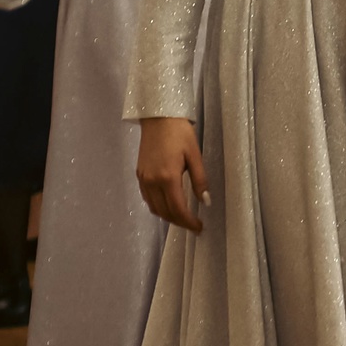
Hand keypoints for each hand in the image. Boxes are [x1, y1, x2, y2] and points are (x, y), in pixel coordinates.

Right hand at [136, 117, 209, 232]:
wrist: (158, 118)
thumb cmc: (180, 133)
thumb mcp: (195, 155)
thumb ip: (200, 180)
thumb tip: (205, 201)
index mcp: (167, 178)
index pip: (178, 209)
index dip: (188, 222)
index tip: (199, 228)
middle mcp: (152, 182)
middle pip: (164, 212)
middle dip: (179, 222)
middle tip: (194, 225)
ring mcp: (143, 179)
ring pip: (154, 207)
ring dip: (168, 216)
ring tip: (184, 218)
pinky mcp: (139, 175)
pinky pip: (148, 198)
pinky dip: (158, 206)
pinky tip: (169, 205)